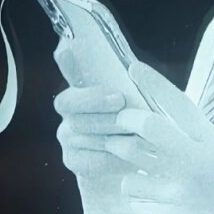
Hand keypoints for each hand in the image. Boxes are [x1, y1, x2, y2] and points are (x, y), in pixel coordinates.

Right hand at [51, 40, 133, 199]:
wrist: (147, 162)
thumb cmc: (145, 125)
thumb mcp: (144, 103)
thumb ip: (134, 86)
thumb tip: (133, 68)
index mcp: (86, 89)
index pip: (69, 71)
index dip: (67, 63)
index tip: (68, 51)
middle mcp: (71, 112)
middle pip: (69, 104)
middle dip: (95, 103)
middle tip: (120, 102)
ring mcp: (69, 137)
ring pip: (78, 133)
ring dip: (108, 132)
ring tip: (134, 133)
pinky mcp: (74, 161)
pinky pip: (86, 160)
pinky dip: (110, 160)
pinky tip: (129, 161)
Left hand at [106, 62, 213, 213]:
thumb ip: (196, 136)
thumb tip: (158, 112)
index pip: (179, 104)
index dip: (153, 83)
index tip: (132, 67)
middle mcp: (198, 161)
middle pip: (147, 126)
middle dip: (125, 123)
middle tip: (119, 127)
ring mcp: (183, 190)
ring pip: (131, 165)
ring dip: (128, 169)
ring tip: (141, 174)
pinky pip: (134, 198)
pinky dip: (138, 199)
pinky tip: (156, 203)